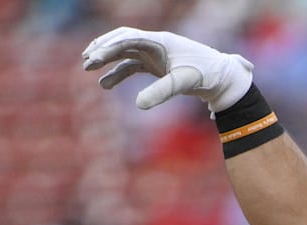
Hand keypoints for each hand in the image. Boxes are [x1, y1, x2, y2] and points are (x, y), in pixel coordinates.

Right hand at [82, 26, 252, 111]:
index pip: (128, 38)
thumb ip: (161, 92)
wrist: (222, 78)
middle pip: (122, 41)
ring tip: (88, 68)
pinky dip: (118, 74)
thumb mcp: (183, 82)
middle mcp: (155, 44)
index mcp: (160, 41)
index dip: (109, 46)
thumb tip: (138, 105)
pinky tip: (104, 84)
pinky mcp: (156, 66)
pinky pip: (131, 67)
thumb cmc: (205, 75)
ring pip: (124, 53)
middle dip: (102, 49)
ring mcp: (154, 54)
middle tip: (85, 61)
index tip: (94, 57)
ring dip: (106, 59)